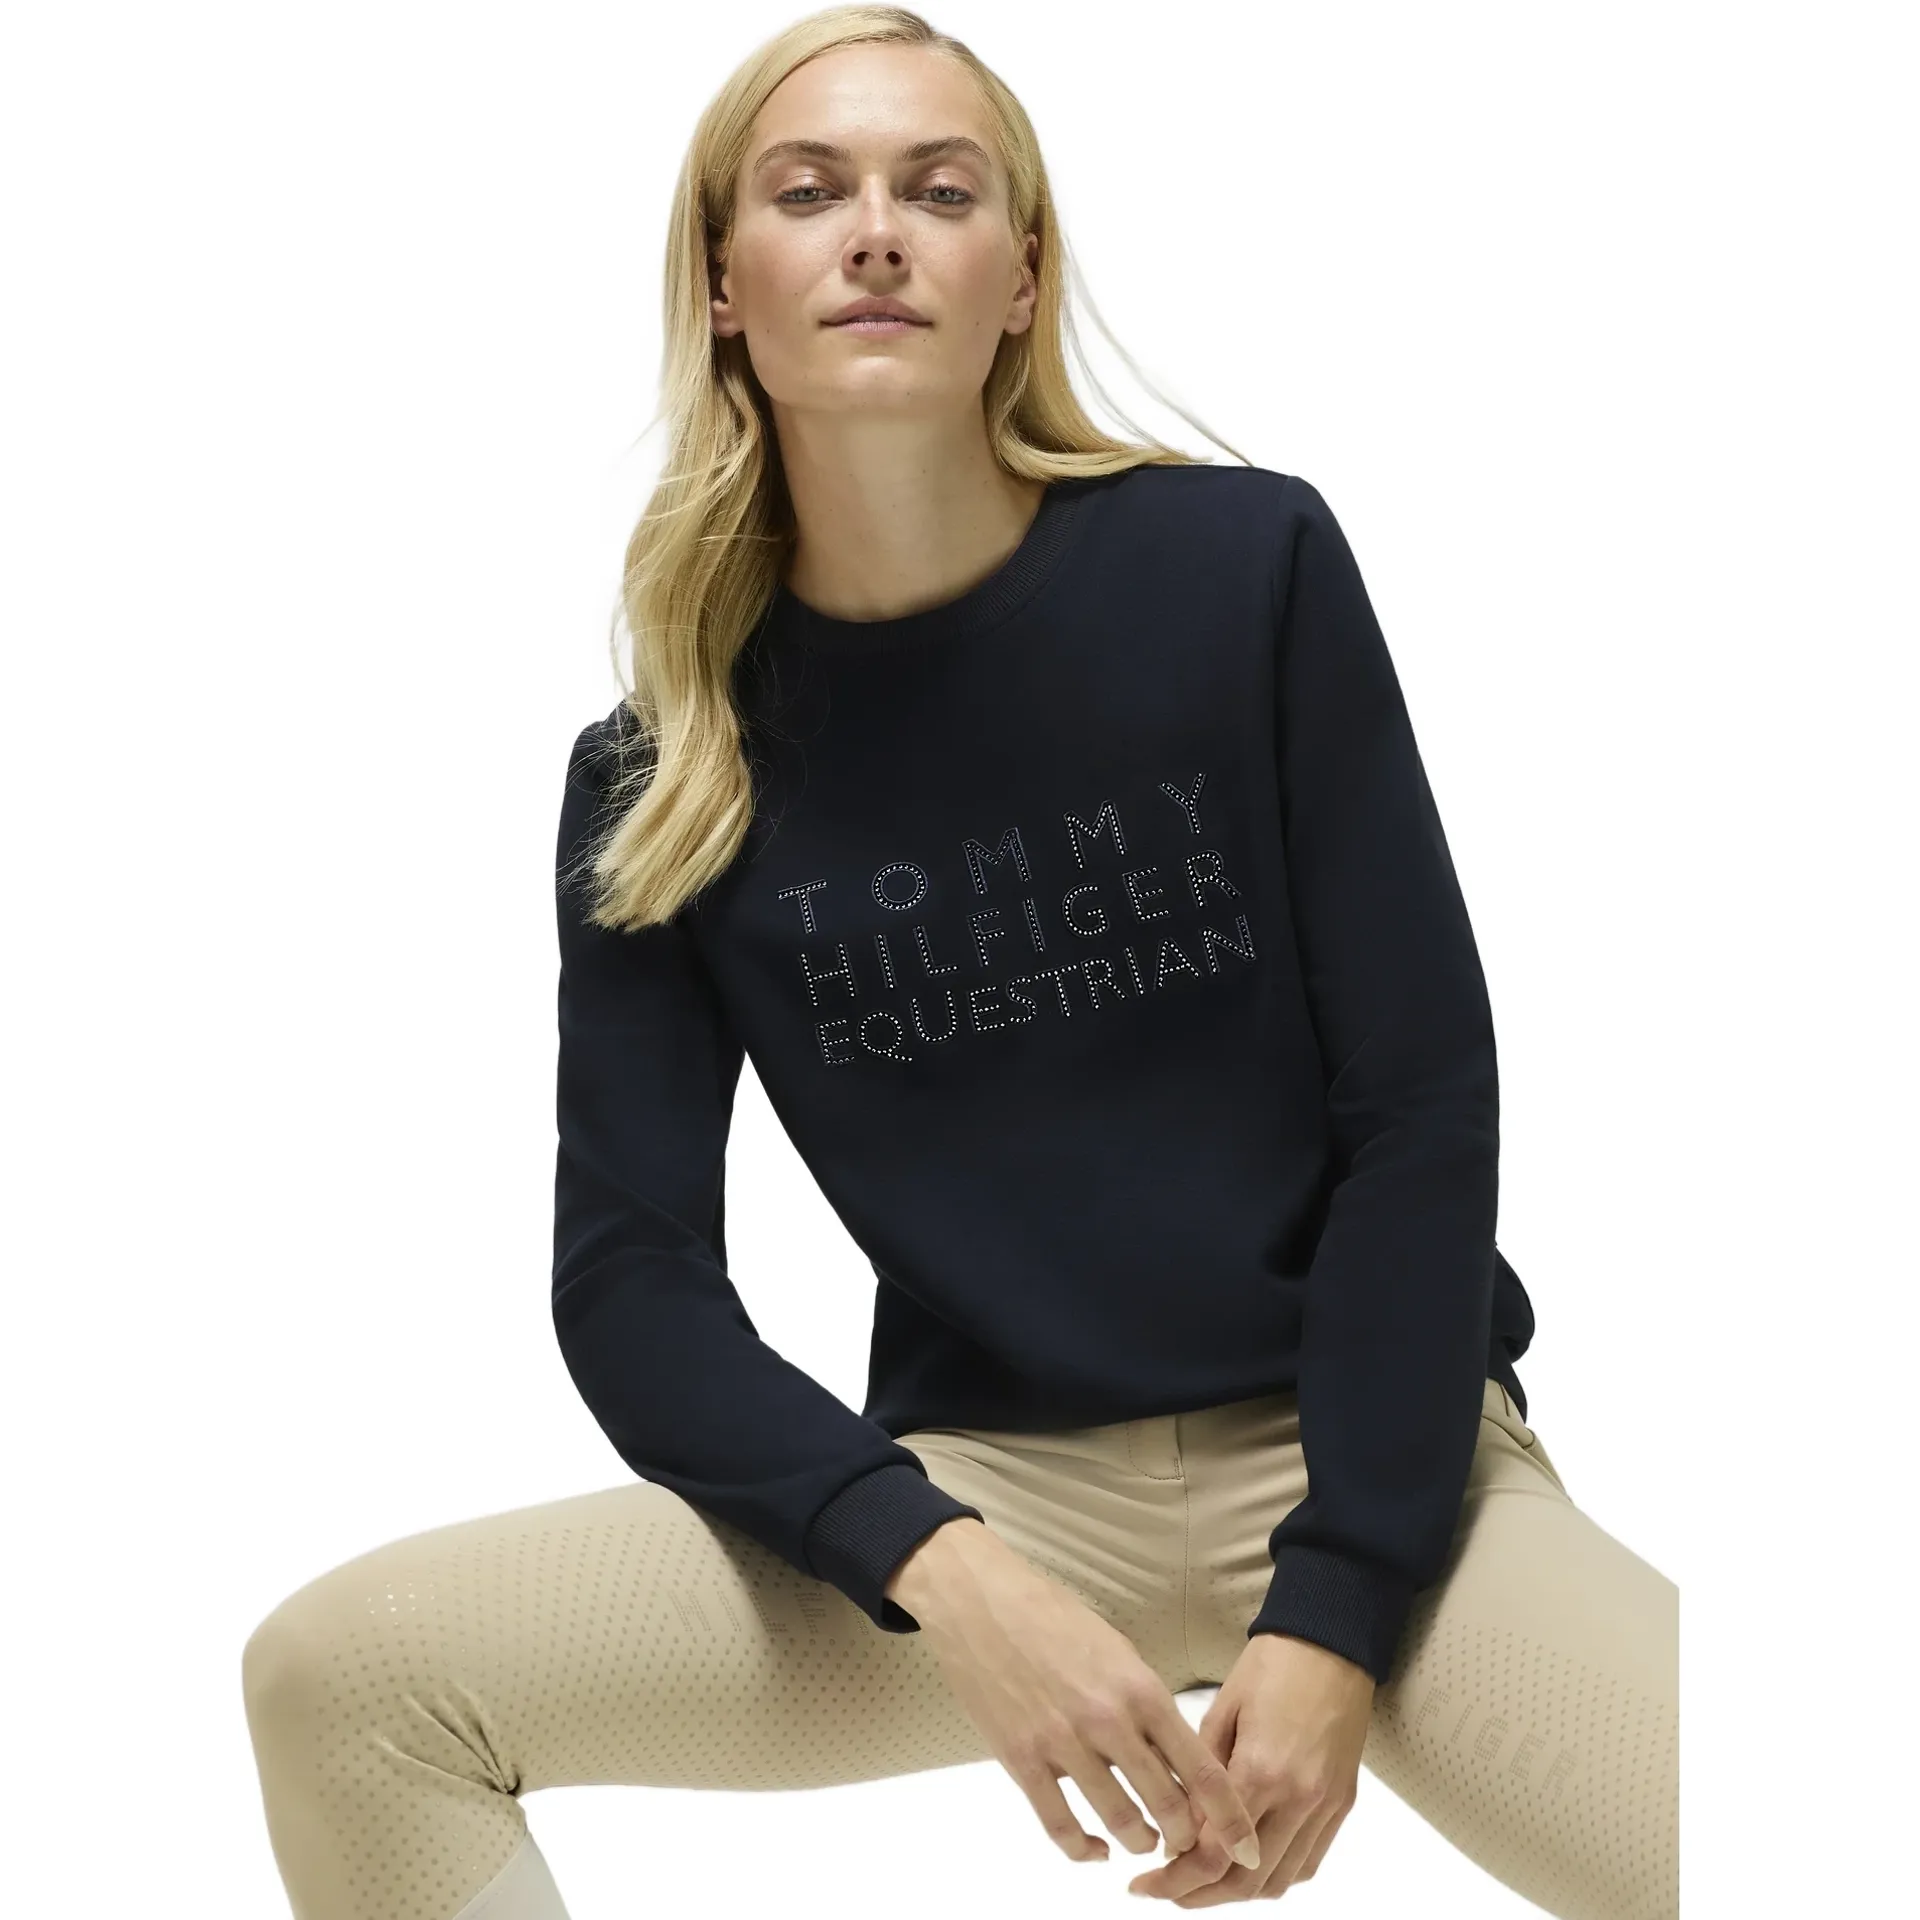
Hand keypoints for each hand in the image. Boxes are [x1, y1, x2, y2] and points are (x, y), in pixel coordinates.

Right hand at [889, 1519, 1262, 1871]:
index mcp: (1141, 1689)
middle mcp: (1109, 1721)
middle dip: (1186, 1839)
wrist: (981, 1601)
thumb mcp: (1117, 1650)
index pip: (1203, 1769)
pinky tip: (1094, 1848)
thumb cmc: (1052, 1617)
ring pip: (1121, 1823)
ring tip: (1144, 1841)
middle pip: (1168, 1807)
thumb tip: (1175, 1759)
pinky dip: (1084, 1850)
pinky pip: (1061, 1827)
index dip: (1230, 1819)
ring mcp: (1063, 1744)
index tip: (1245, 1847)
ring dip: (1140, 1842)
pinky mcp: (1021, 1760)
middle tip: (1187, 1845)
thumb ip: (1147, 1705)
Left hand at [1124, 1632, 1372, 1904]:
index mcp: (1261, 1770)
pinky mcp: (1341, 1804)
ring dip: (1237, 1892)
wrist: (1331, 1642)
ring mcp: (1324, 1805)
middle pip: (1246, 1881)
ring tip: (1200, 1883)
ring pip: (1280, 1882)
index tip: (1147, 1881)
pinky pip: (1308, 1862)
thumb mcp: (1223, 1708)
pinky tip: (1246, 1866)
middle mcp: (1298, 1798)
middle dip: (1199, 1896)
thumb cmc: (1272, 1664)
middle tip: (1165, 1890)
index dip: (1175, 1877)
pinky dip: (1275, 1875)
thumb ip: (1203, 1770)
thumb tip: (1183, 1820)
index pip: (1213, 1852)